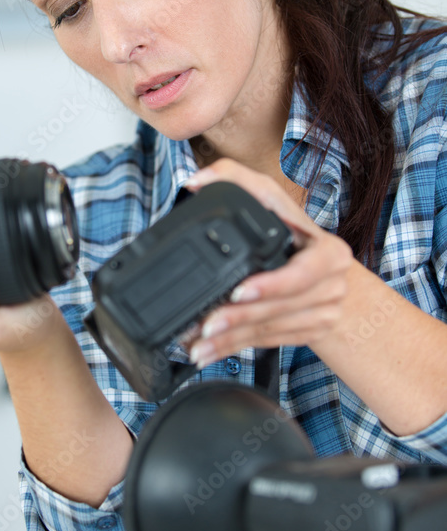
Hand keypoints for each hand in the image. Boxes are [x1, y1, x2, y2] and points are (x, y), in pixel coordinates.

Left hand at [184, 159, 352, 366]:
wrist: (328, 272)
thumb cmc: (294, 232)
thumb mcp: (271, 198)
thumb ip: (235, 178)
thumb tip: (197, 181)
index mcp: (330, 253)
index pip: (302, 274)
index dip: (270, 285)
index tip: (238, 292)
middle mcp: (332, 287)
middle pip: (280, 308)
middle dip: (239, 318)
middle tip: (205, 324)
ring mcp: (323, 314)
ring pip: (271, 331)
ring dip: (230, 339)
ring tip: (198, 343)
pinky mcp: (307, 334)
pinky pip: (268, 343)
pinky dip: (235, 347)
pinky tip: (210, 351)